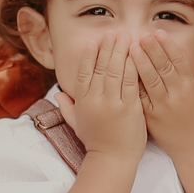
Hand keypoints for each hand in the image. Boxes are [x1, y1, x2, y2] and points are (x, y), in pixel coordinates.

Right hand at [59, 32, 146, 164]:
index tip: (93, 42)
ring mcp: (113, 103)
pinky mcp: (130, 107)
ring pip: (116, 70)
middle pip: (101, 67)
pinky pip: (131, 81)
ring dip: (120, 51)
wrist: (112, 160)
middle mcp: (96, 99)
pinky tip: (136, 54)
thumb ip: (67, 108)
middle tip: (113, 32)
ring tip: (125, 36)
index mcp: (82, 102)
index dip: (88, 56)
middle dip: (107, 47)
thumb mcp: (76, 124)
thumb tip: (57, 94)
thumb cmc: (95, 143)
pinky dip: (133, 66)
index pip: (83, 72)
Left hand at [133, 34, 193, 158]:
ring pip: (148, 80)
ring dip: (138, 62)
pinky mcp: (150, 117)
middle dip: (151, 49)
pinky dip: (131, 83)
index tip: (158, 32)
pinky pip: (139, 97)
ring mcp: (161, 106)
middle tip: (141, 35)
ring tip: (131, 47)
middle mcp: (176, 95)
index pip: (177, 61)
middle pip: (161, 68)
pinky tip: (124, 70)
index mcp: (190, 87)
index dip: (167, 46)